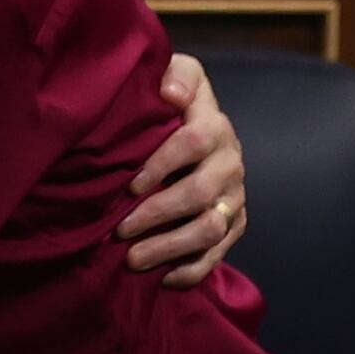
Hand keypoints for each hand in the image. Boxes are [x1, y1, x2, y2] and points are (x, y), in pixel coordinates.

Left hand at [119, 47, 251, 280]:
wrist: (202, 127)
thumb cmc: (173, 102)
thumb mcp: (178, 74)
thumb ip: (177, 75)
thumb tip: (170, 94)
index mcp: (214, 124)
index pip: (192, 142)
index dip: (161, 164)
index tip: (129, 184)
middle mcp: (231, 162)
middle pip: (199, 194)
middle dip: (157, 214)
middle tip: (119, 230)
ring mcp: (234, 197)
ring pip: (209, 229)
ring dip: (170, 247)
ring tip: (133, 260)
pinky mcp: (235, 224)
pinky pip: (218, 254)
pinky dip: (192, 270)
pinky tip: (163, 278)